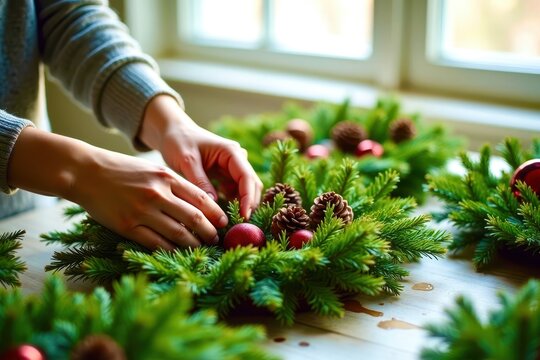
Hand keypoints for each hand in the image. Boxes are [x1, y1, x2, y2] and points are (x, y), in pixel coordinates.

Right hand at [8, 128, 227, 249]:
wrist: (86, 172)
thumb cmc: (122, 170)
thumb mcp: (152, 169)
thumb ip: (174, 184)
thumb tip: (201, 202)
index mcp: (166, 177)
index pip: (201, 198)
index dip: (216, 213)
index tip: (224, 222)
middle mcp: (157, 193)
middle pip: (194, 218)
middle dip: (209, 232)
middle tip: (216, 239)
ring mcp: (142, 211)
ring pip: (178, 233)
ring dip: (194, 244)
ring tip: (201, 248)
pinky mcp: (127, 226)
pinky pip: (156, 243)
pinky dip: (171, 250)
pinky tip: (179, 253)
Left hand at [140, 95, 262, 218]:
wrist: (173, 133)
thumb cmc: (179, 141)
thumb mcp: (187, 160)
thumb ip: (200, 181)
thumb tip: (213, 203)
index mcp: (231, 152)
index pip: (247, 177)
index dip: (248, 198)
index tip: (244, 216)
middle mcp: (237, 159)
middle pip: (252, 185)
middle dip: (248, 204)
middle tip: (239, 225)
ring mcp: (234, 168)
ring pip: (246, 190)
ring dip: (241, 205)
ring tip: (230, 222)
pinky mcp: (227, 175)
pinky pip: (236, 192)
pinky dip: (233, 203)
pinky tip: (223, 214)